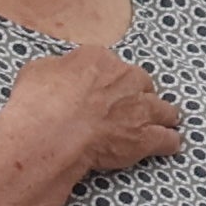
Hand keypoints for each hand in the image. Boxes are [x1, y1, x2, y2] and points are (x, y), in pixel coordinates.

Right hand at [0, 48, 182, 185]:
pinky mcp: (146, 137)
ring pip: (165, 110)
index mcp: (100, 60)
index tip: (100, 91)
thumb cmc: (38, 102)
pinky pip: (168, 139)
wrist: (52, 132)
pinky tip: (166, 145)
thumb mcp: (37, 71)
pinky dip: (167, 143)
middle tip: (126, 109)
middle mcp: (126, 79)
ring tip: (158, 125)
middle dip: (137, 96)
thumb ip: (55, 70)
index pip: (111, 65)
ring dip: (161, 117)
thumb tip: (57, 76)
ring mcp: (140, 109)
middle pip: (144, 84)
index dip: (107, 80)